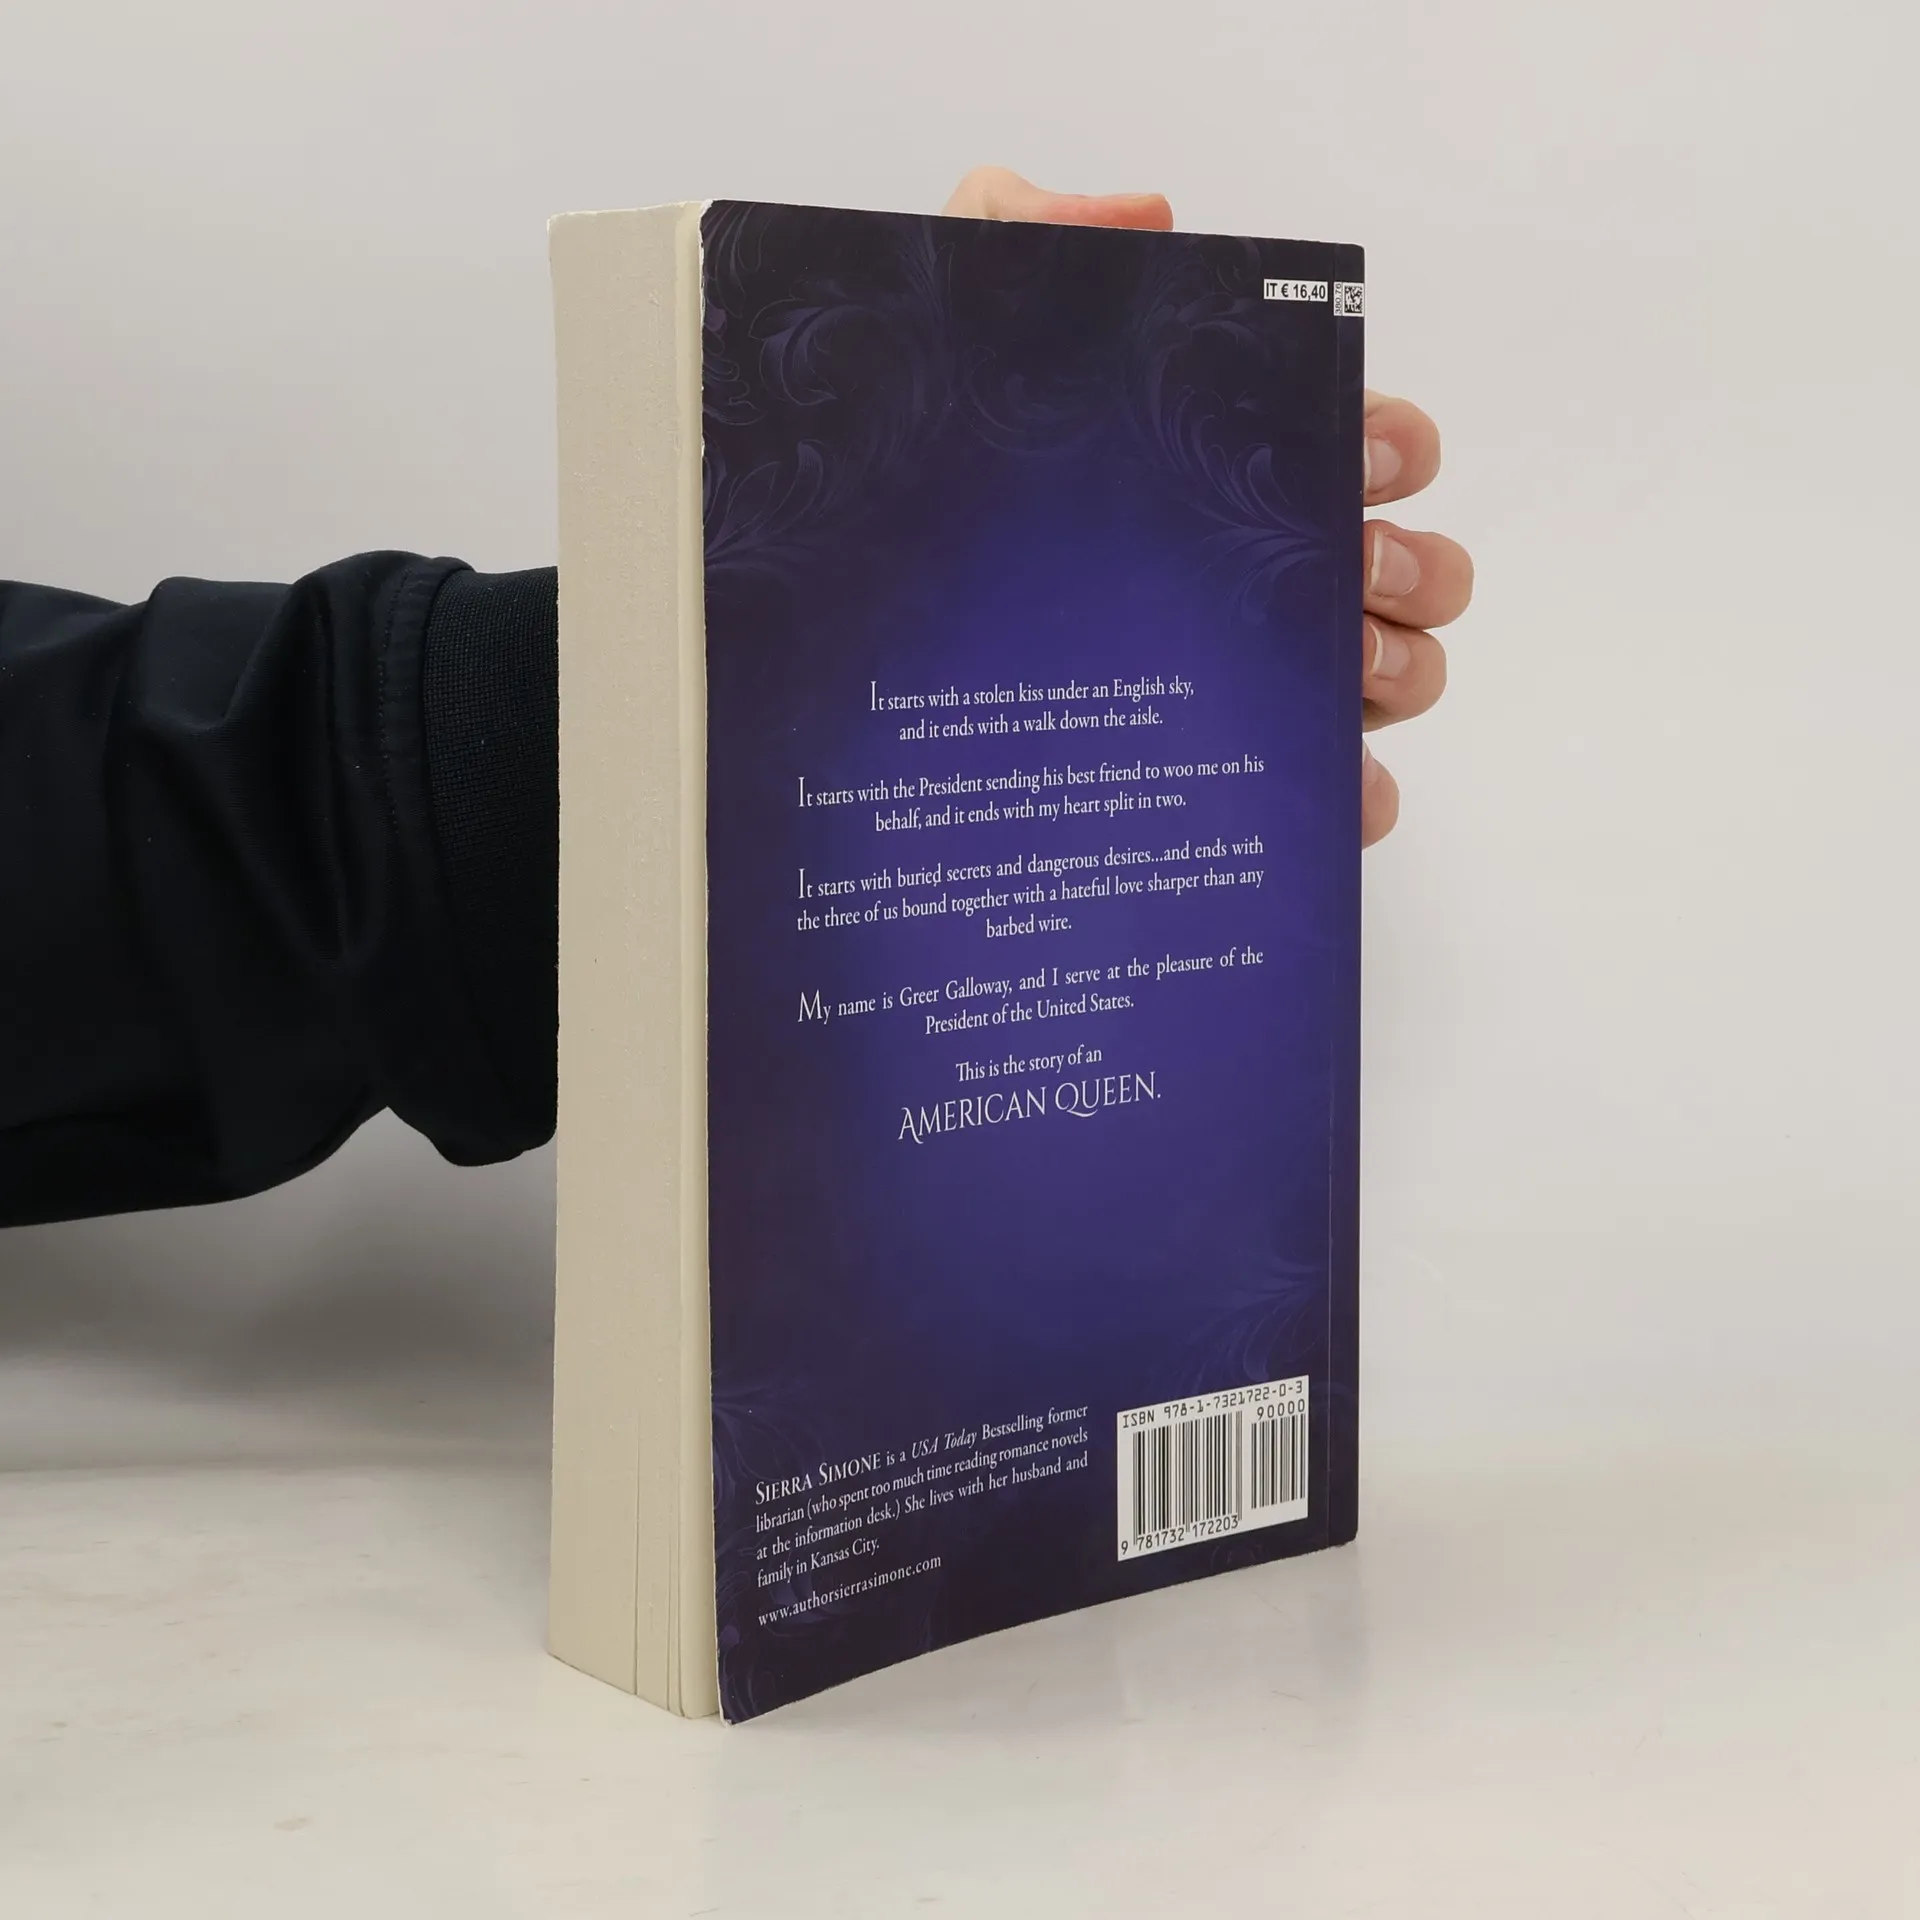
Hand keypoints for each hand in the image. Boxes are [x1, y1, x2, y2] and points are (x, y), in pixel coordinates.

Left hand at [944, 167, 1469, 846]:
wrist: (825, 633)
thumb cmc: (901, 484)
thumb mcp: (949, 333)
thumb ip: (1027, 235)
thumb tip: (1148, 217)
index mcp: (1222, 468)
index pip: (1364, 443)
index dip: (1390, 444)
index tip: (1363, 456)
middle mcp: (1252, 572)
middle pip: (1409, 567)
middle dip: (1409, 564)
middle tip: (1345, 569)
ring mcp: (1247, 680)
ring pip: (1400, 674)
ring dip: (1400, 669)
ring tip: (1338, 668)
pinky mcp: (1222, 777)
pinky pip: (1329, 796)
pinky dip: (1357, 798)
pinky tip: (1338, 794)